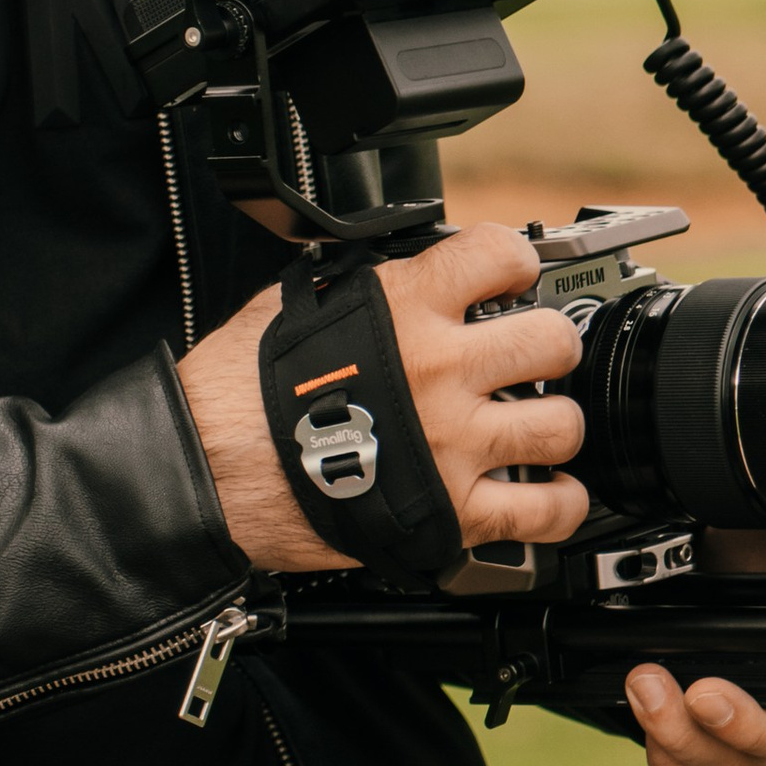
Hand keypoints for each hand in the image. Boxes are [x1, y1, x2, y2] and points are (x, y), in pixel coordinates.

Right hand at [177, 224, 586, 574]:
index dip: (514, 263)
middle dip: (546, 344)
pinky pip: (544, 511)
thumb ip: (362, 286)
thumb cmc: (232, 394)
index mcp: (402, 308)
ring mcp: (452, 444)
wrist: (204, 471)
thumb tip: (396, 276)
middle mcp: (438, 371)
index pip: (501, 253)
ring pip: (561, 424)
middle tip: (526, 356)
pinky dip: (557, 503)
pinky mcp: (450, 512)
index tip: (511, 279)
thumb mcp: (293, 303)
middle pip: (552, 340)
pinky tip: (545, 490)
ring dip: (552, 422)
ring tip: (530, 424)